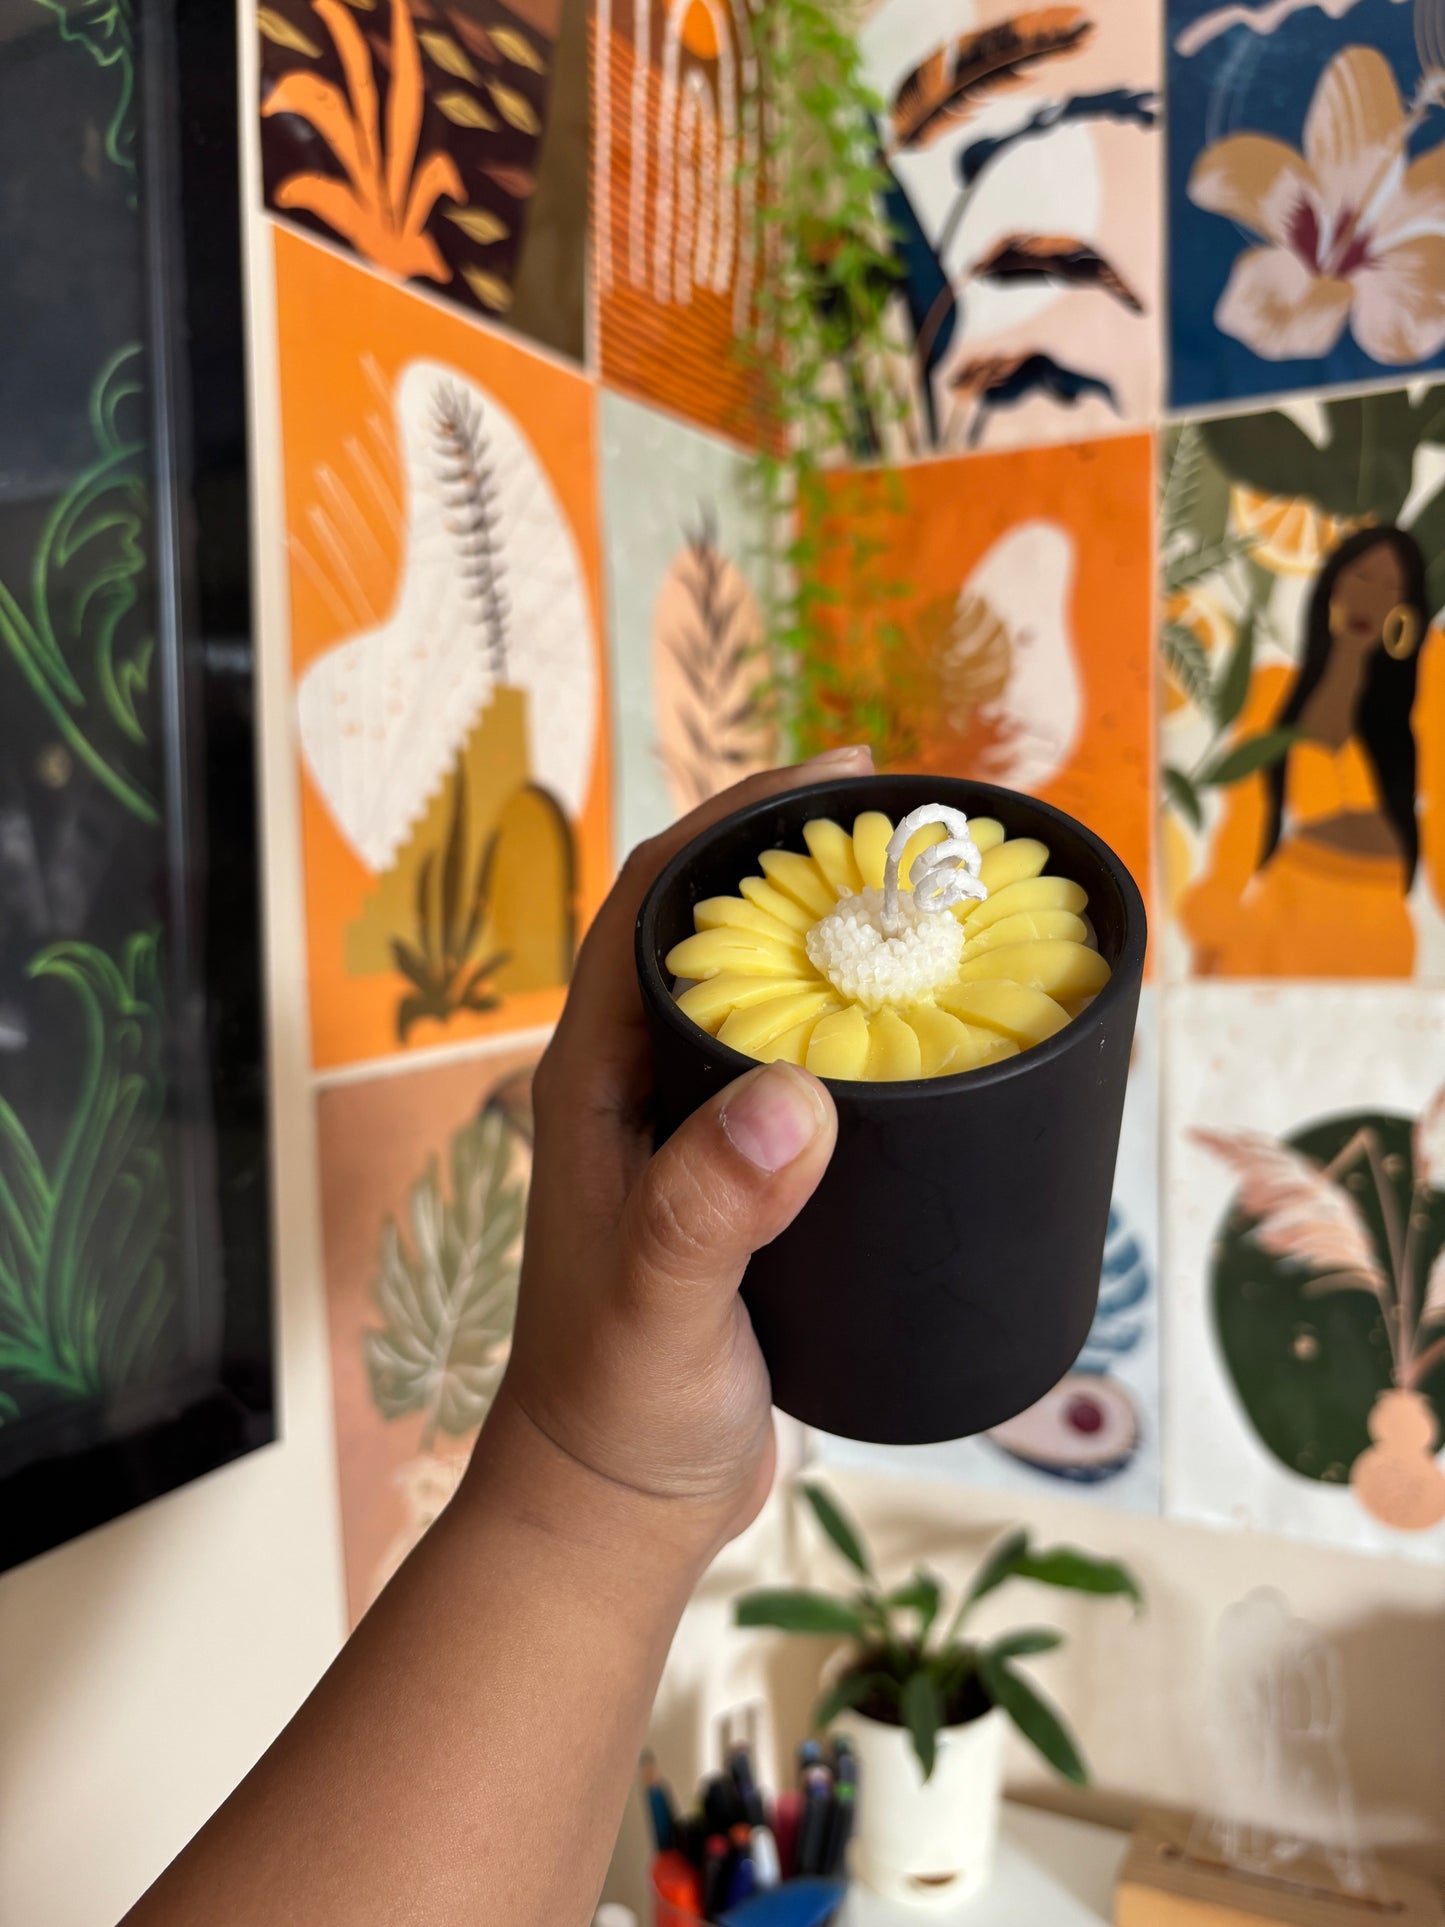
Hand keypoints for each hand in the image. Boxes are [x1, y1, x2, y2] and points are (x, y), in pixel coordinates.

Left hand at [489, 749, 870, 1565]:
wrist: (616, 1501)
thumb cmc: (617, 1404)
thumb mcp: (663, 1304)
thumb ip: (711, 1206)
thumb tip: (796, 1102)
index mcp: (595, 1074)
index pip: (652, 899)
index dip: (734, 818)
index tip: (839, 773)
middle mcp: (637, 1081)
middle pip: (712, 926)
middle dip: (800, 860)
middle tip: (915, 831)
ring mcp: (687, 1130)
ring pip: (762, 997)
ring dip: (834, 942)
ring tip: (934, 910)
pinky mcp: (739, 1181)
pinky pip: (801, 1072)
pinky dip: (860, 1036)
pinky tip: (927, 1043)